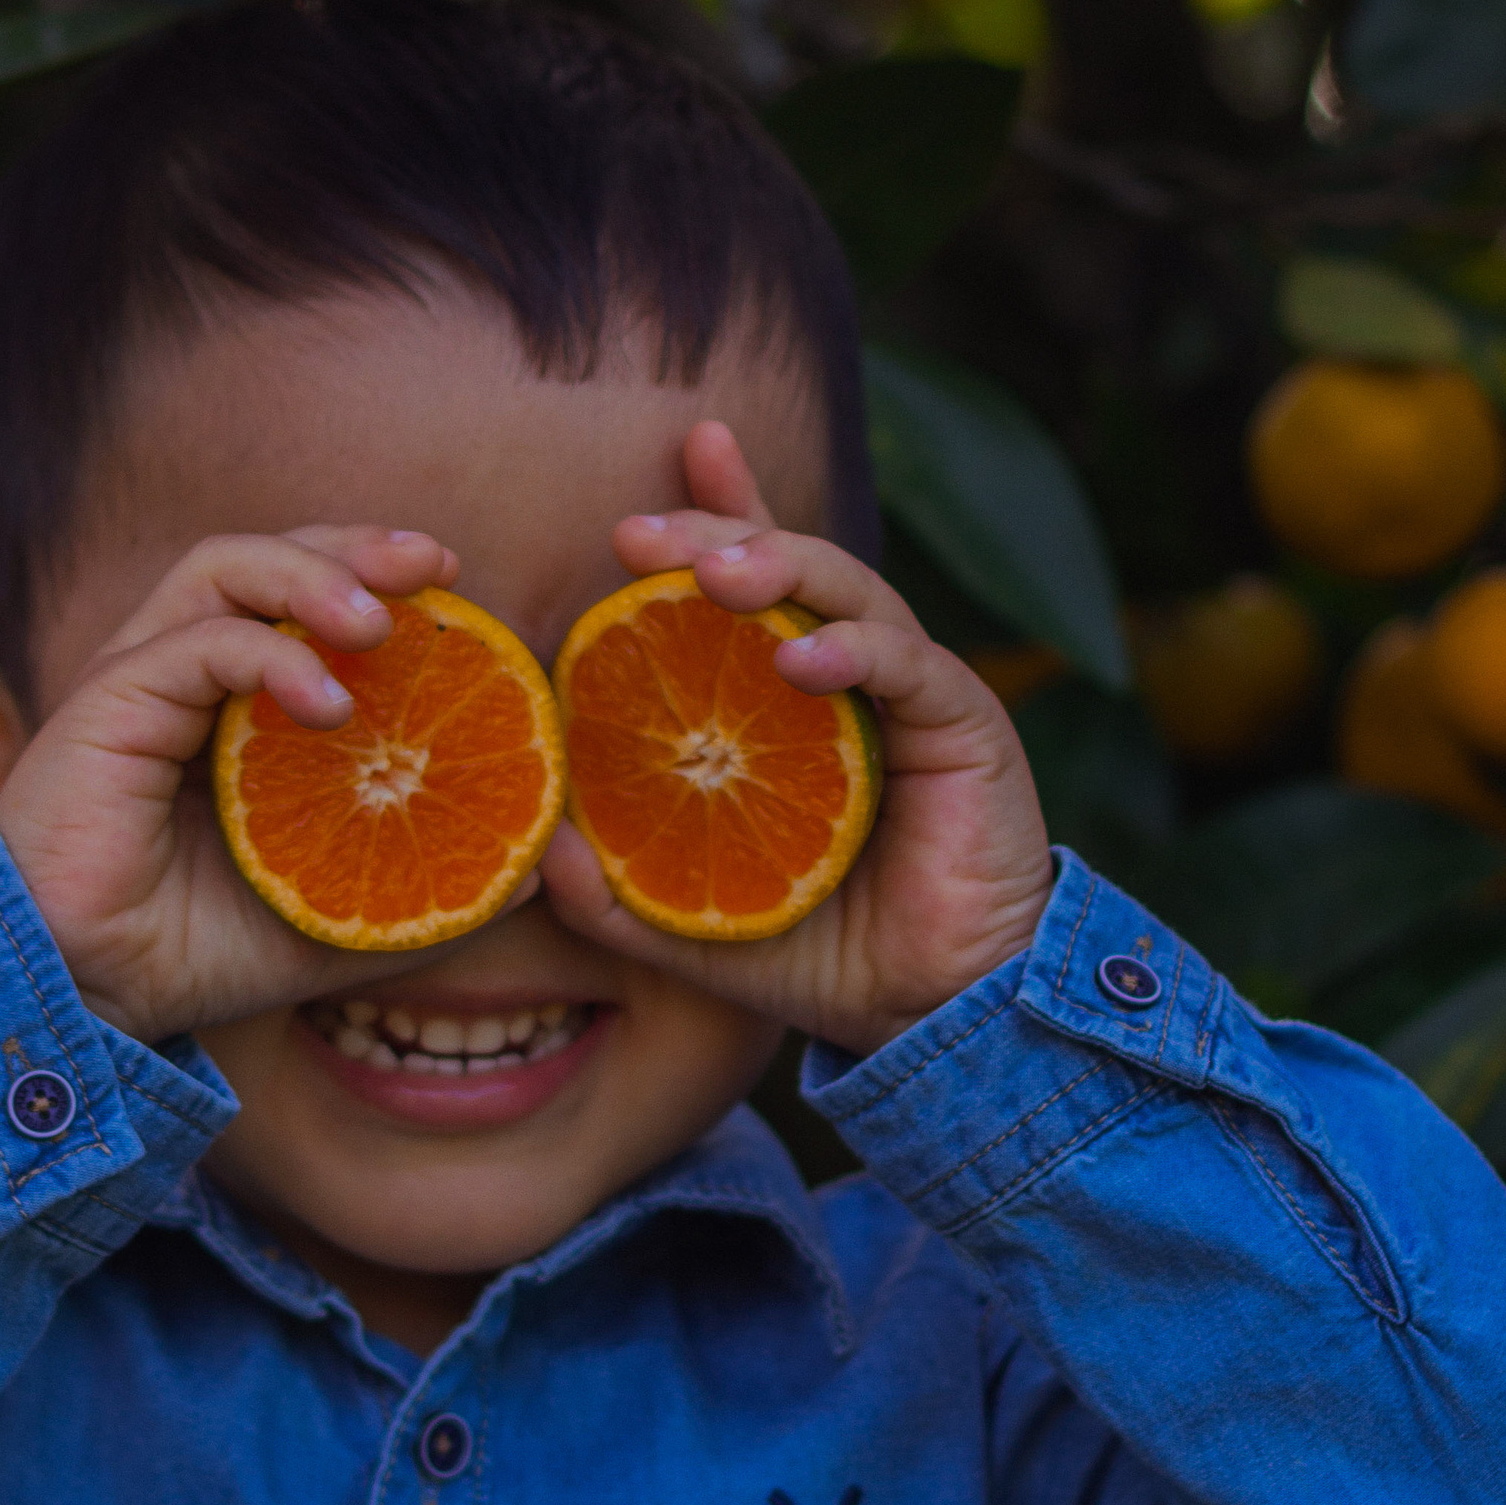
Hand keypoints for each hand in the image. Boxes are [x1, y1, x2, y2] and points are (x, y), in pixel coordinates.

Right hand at [0, 525, 462, 1040]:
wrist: (89, 996)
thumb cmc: (200, 953)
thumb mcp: (346, 919)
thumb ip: (433, 886)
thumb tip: (541, 860)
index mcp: (231, 703)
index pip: (301, 601)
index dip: (372, 576)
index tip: (452, 581)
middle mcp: (182, 672)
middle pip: (266, 559)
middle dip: (353, 547)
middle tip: (434, 563)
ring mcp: (140, 680)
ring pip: (223, 569)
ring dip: (311, 576)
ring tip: (381, 622)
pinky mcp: (105, 703)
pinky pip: (194, 643)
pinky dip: (268, 653)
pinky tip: (328, 702)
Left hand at [540, 424, 1054, 1058]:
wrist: (935, 1013)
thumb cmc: (824, 959)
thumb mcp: (699, 927)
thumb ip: (621, 894)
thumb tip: (541, 847)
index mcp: (797, 702)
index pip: (756, 589)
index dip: (717, 518)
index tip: (649, 491)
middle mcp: (857, 679)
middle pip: (791, 568)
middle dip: (718, 532)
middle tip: (637, 534)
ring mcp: (913, 693)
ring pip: (850, 592)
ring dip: (781, 566)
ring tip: (715, 574)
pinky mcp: (964, 724)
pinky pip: (906, 666)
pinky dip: (853, 650)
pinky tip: (799, 657)